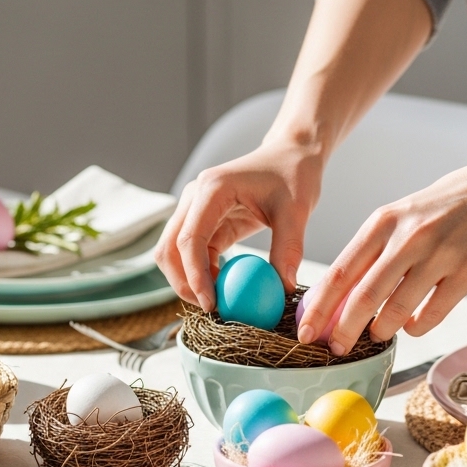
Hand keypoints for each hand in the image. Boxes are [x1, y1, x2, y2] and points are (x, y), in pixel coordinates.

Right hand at [156, 141, 323, 309]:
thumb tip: (284, 288)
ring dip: (187, 280)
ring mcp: (195, 209)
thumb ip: (289, 248)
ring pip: (173, 253)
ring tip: (218, 302)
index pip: (189, 239)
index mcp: (212, 189)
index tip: (212, 304)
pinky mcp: (204, 222)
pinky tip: (223, 288)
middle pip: (169, 248)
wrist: (290, 156)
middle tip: (211, 310)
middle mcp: (195, 197)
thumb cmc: (294, 176)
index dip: (194, 276)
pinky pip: (193, 254)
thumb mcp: (297, 211)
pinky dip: (201, 274)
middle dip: (183, 283)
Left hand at [297, 155, 466, 351]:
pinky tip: (413, 325)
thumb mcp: (402, 214)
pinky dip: (416, 326)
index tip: (304, 329)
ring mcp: (439, 255)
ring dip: (381, 330)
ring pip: (396, 310)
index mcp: (384, 221)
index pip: (340, 272)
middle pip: (362, 297)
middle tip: (333, 348)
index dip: (319, 307)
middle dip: (342, 330)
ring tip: (377, 335)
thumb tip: (342, 293)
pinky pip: (432, 314)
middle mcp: (408, 238)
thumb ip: (374, 250)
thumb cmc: (450, 203)